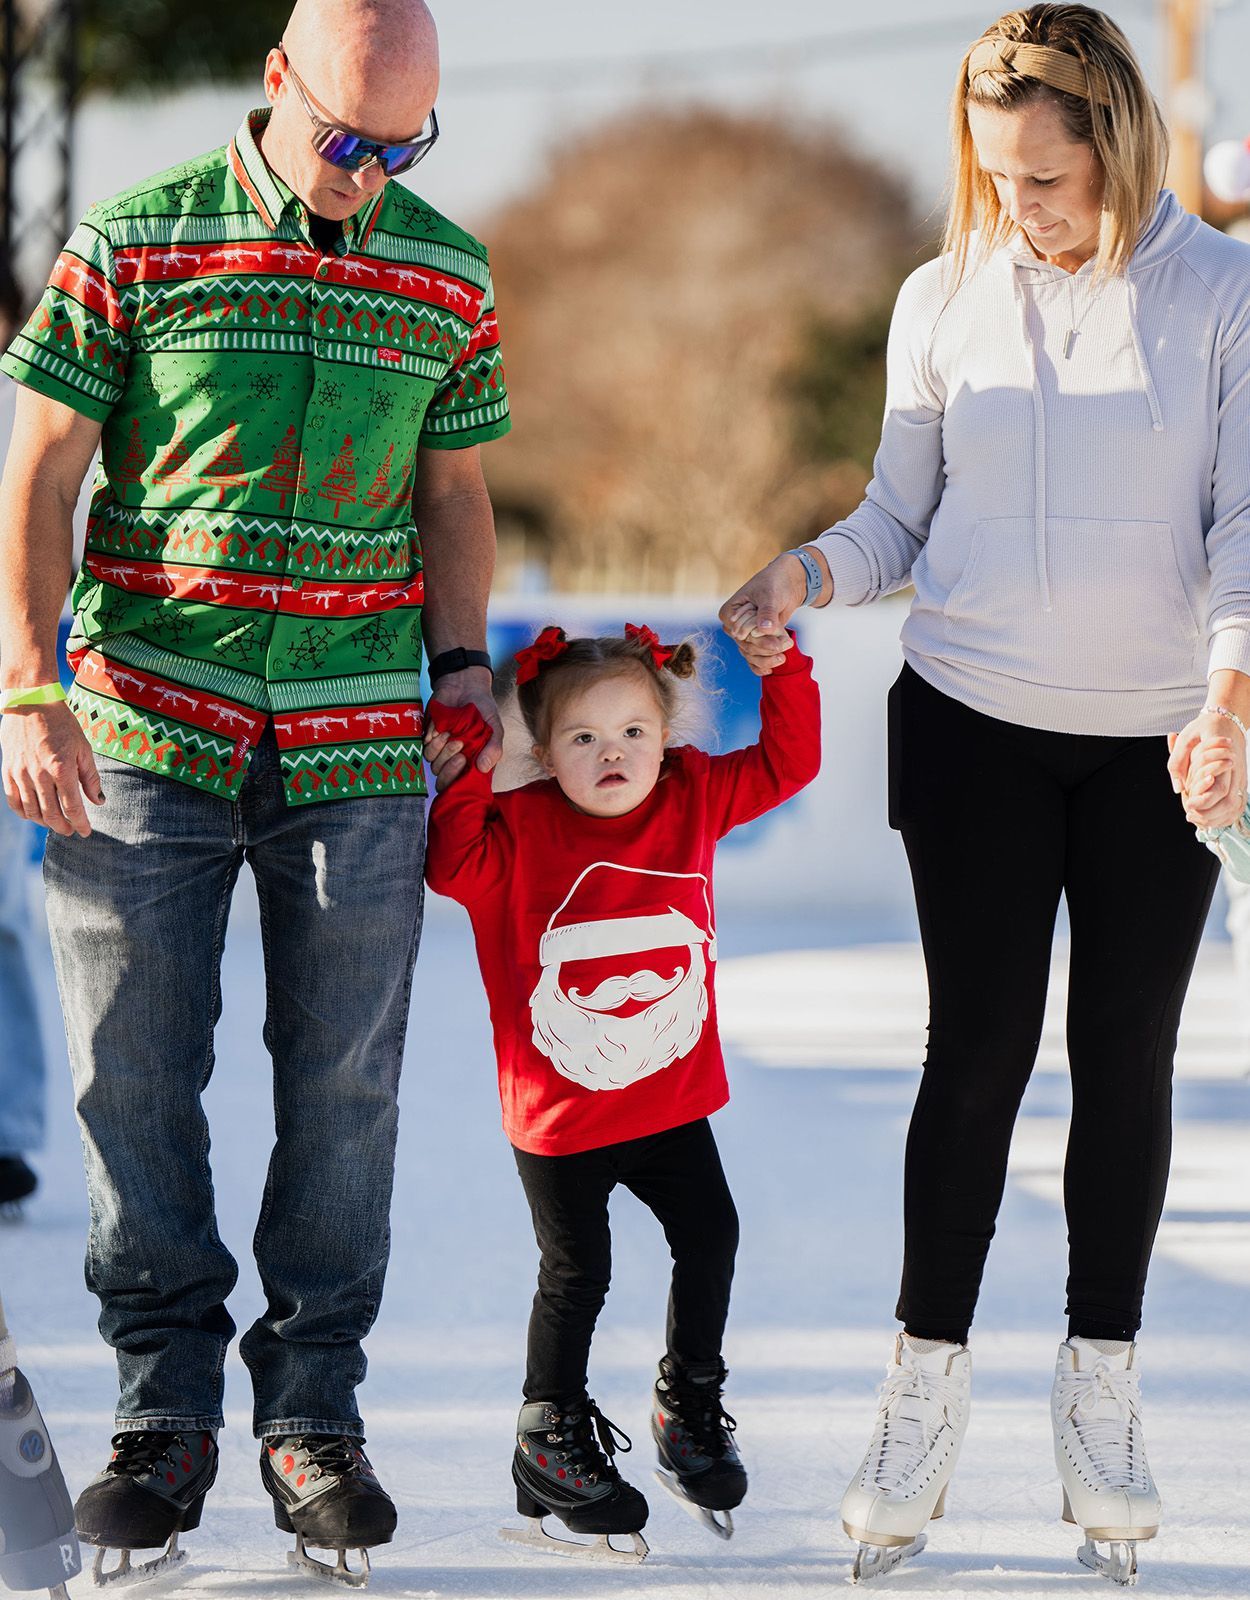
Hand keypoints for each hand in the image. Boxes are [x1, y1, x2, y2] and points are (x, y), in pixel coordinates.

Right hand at [1, 701, 104, 836]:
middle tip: (71, 831)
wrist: (30, 703)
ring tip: (55, 824)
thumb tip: (98, 801)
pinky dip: (24, 813)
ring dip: (45, 823)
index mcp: (62, 769)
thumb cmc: (62, 724)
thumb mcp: (83, 748)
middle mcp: (39, 775)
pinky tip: (34, 815)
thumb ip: (90, 777)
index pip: (72, 807)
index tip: (86, 832)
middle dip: (63, 827)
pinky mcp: (8, 771)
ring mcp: (21, 774)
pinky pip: (13, 800)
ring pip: (32, 811)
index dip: (81, 824)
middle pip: (51, 814)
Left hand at [424, 666, 501, 790]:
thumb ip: (494, 749)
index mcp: (472, 763)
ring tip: (452, 734)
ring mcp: (440, 750)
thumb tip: (483, 768)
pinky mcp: (428, 738)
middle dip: (449, 766)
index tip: (464, 760)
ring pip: (433, 763)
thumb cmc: (482, 709)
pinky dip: (433, 738)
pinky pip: (425, 747)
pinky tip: (443, 727)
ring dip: (441, 749)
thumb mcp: (495, 728)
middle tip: (459, 746)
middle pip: (443, 778)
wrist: (466, 686)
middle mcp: (454, 760)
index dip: (457, 779)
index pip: (459, 785)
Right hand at [718, 554, 807, 676]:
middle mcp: (734, 627)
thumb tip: (765, 628)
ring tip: (784, 653)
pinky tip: (770, 669)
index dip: (756, 639)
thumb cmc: (775, 583)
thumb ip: (767, 612)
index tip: (775, 637)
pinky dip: (761, 665)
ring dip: (767, 657)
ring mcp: (745, 636)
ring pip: (750, 655)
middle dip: (766, 648)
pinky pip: (754, 658)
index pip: (738, 633)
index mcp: (729, 613)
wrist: (788, 583)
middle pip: (745, 646)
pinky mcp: (756, 641)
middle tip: (787, 644)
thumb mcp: (770, 595)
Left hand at [1169, 717, 1245, 828]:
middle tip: (1189, 815)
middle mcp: (1236, 771)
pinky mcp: (1241, 782)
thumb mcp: (1186, 738)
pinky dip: (1225, 815)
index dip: (1205, 800)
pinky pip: (1238, 804)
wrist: (1228, 719)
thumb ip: (1177, 761)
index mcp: (1224, 759)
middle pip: (1230, 802)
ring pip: (1236, 806)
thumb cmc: (1204, 728)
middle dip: (1209, 814)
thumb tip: (1177, 789)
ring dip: (1217, 818)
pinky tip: (1209, 819)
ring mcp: (1241, 777)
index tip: (1187, 804)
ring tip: (1196, 819)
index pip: (1220, 787)